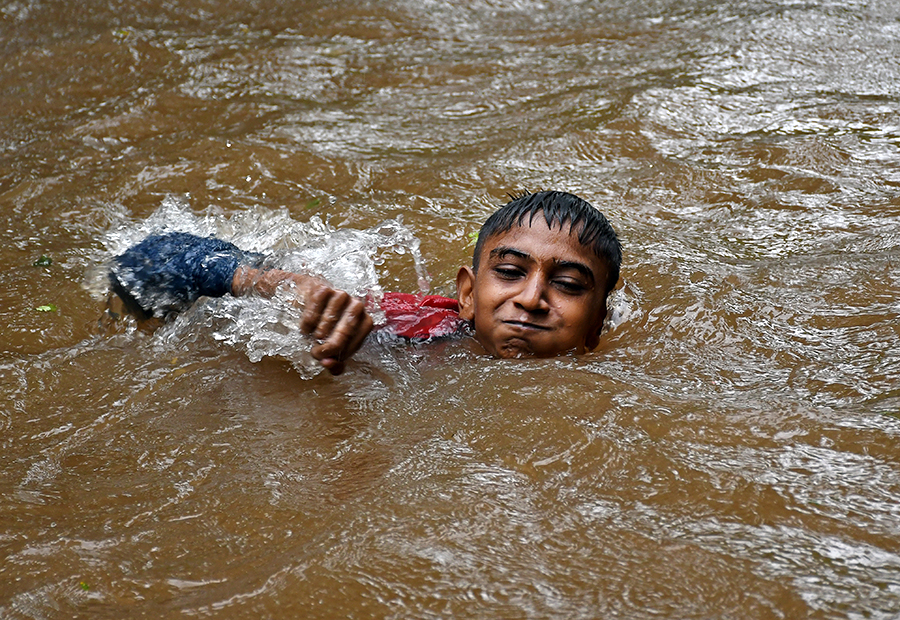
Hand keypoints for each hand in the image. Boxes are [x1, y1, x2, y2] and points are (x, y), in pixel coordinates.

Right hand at [232, 267, 373, 374]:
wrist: (302, 300)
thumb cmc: (321, 325)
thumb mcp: (329, 346)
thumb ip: (333, 362)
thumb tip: (328, 364)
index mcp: (363, 319)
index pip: (360, 338)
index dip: (346, 351)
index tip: (332, 358)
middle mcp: (355, 304)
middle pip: (347, 328)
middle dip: (331, 345)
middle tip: (317, 353)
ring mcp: (340, 294)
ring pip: (332, 317)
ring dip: (320, 332)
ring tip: (312, 338)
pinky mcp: (322, 288)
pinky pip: (316, 307)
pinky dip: (309, 320)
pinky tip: (305, 328)